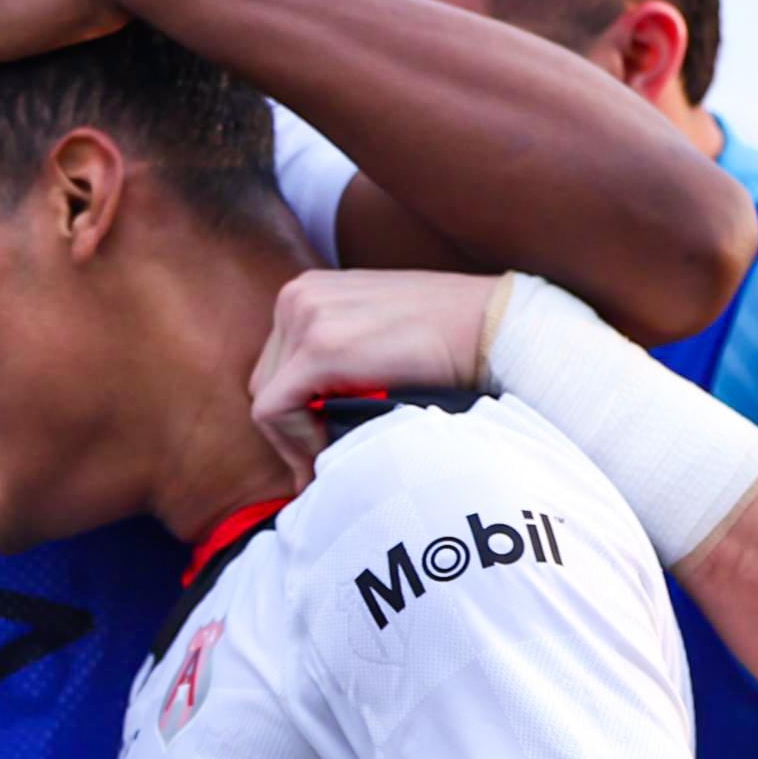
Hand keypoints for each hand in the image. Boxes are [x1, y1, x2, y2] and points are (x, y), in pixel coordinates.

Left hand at [243, 268, 504, 479]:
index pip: (274, 367)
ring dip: (297, 440)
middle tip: (323, 468)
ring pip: (268, 401)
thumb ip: (339, 358)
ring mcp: (306, 317)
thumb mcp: (376, 334)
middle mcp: (298, 296)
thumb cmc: (447, 340)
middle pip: (264, 384)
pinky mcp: (320, 347)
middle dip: (291, 432)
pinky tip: (331, 457)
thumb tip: (313, 417)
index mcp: (309, 291)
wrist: (492, 326)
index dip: (293, 418)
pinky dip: (297, 442)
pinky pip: (276, 410)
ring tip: (333, 462)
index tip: (320, 452)